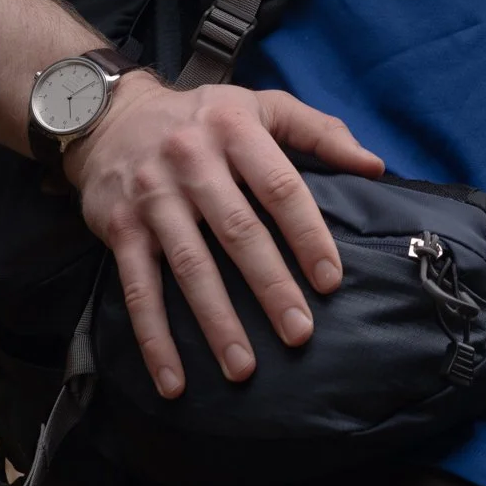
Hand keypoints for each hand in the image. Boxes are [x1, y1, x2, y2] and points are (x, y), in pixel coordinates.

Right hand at [65, 73, 382, 399]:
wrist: (111, 115)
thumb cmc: (203, 117)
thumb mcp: (262, 106)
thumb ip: (320, 132)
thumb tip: (375, 167)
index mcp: (235, 129)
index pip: (280, 187)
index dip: (307, 234)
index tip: (331, 280)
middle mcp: (192, 161)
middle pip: (238, 231)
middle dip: (270, 286)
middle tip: (299, 333)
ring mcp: (153, 197)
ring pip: (191, 265)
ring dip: (217, 321)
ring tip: (244, 367)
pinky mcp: (120, 228)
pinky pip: (139, 288)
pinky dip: (154, 337)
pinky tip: (174, 379)